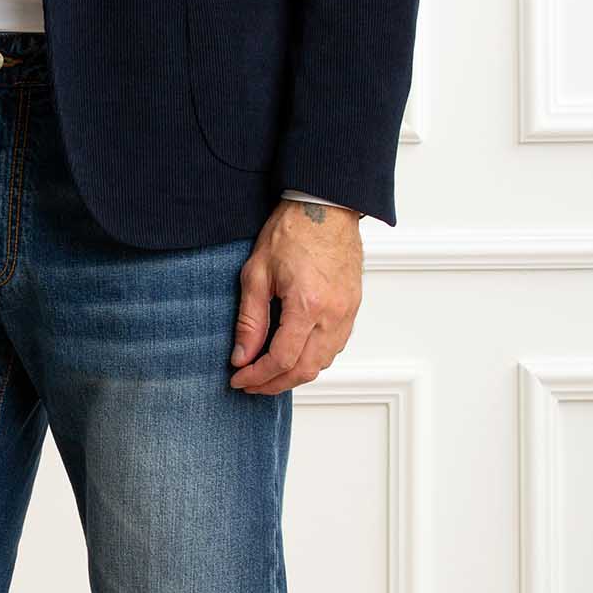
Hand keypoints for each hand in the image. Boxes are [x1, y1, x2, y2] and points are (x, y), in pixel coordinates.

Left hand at [229, 198, 362, 394]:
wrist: (325, 207)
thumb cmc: (293, 231)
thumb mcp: (257, 273)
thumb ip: (250, 320)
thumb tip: (242, 356)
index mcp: (307, 305)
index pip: (282, 359)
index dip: (258, 376)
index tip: (239, 379)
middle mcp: (333, 314)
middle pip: (305, 370)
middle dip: (274, 384)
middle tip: (250, 384)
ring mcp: (347, 313)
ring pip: (323, 363)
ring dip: (295, 375)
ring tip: (268, 373)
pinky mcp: (353, 308)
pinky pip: (334, 347)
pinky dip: (313, 359)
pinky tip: (293, 355)